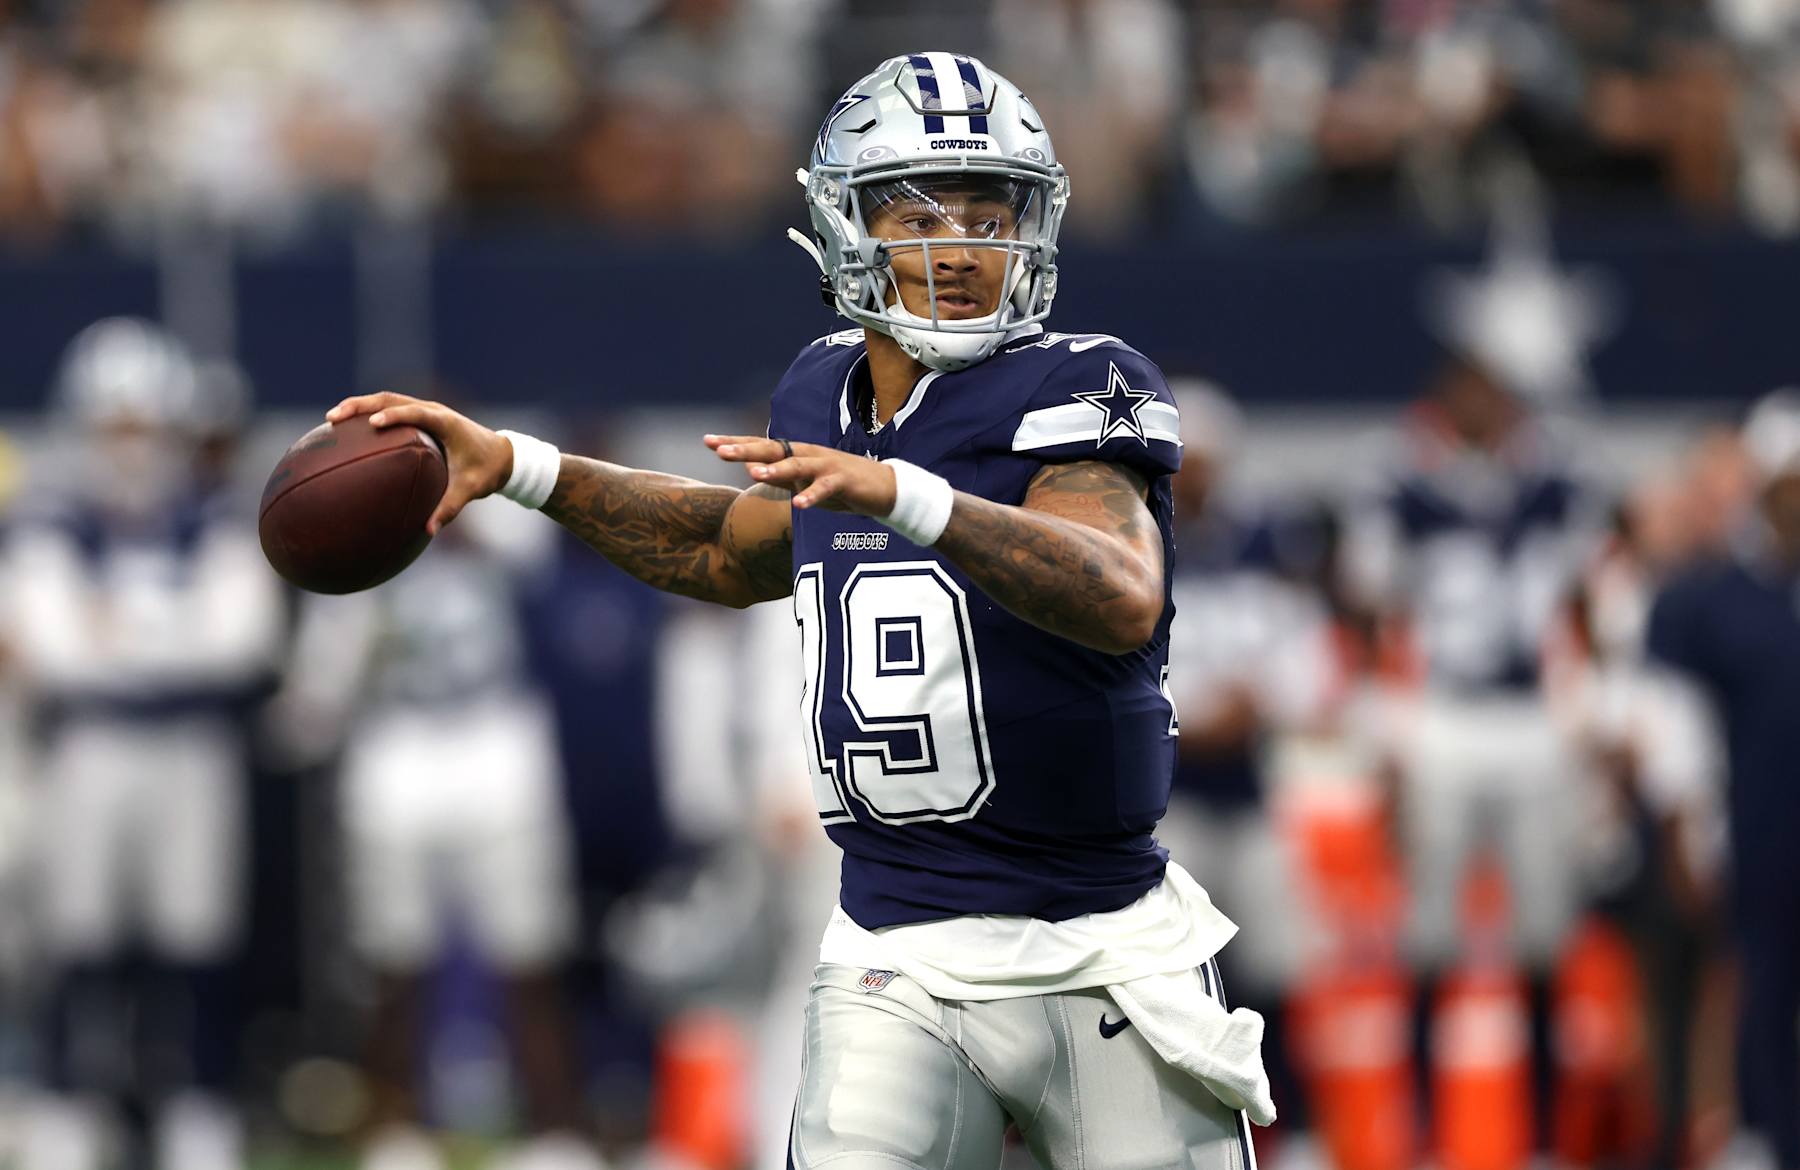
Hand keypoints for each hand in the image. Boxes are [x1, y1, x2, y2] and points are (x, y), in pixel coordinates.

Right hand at [326, 392, 513, 533]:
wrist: (501, 455)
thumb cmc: (486, 471)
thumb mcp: (470, 490)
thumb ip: (450, 508)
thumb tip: (428, 531)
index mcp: (445, 422)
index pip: (415, 412)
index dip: (394, 415)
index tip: (372, 424)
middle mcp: (432, 410)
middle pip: (390, 399)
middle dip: (360, 406)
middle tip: (334, 418)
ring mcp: (424, 411)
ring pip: (386, 400)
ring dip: (359, 407)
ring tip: (331, 421)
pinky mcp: (419, 417)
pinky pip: (389, 410)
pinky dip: (368, 415)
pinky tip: (347, 431)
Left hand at [705, 434, 895, 515]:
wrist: (884, 488)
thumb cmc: (840, 486)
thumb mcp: (805, 482)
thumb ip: (781, 477)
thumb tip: (752, 471)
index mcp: (796, 454)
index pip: (760, 446)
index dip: (735, 443)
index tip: (707, 441)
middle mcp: (808, 454)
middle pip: (773, 449)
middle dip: (746, 450)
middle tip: (719, 450)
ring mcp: (826, 466)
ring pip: (798, 465)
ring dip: (776, 469)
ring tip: (755, 473)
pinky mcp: (844, 481)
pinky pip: (826, 488)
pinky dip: (813, 496)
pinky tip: (799, 505)